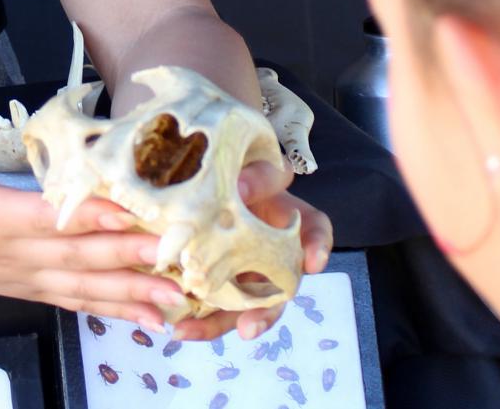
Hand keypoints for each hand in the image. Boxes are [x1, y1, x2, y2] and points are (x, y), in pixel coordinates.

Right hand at [0, 108, 186, 329]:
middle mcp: (10, 255)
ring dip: (129, 292)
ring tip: (173, 295)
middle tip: (171, 253)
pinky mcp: (30, 288)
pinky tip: (150, 315)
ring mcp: (22, 277)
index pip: (44, 219)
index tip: (128, 213)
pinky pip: (76, 301)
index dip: (86, 217)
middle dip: (125, 256)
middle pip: (74, 257)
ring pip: (81, 287)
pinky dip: (114, 309)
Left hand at [168, 159, 334, 341]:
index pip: (316, 229)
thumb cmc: (238, 171)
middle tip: (251, 327)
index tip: (315, 261)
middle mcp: (273, 253)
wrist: (208, 179)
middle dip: (266, 313)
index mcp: (290, 221)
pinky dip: (199, 320)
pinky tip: (180, 328)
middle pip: (280, 289)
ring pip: (244, 307)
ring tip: (195, 331)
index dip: (319, 245)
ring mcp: (247, 271)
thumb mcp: (252, 167)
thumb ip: (255, 176)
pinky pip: (216, 307)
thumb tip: (240, 186)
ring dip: (222, 324)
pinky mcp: (221, 282)